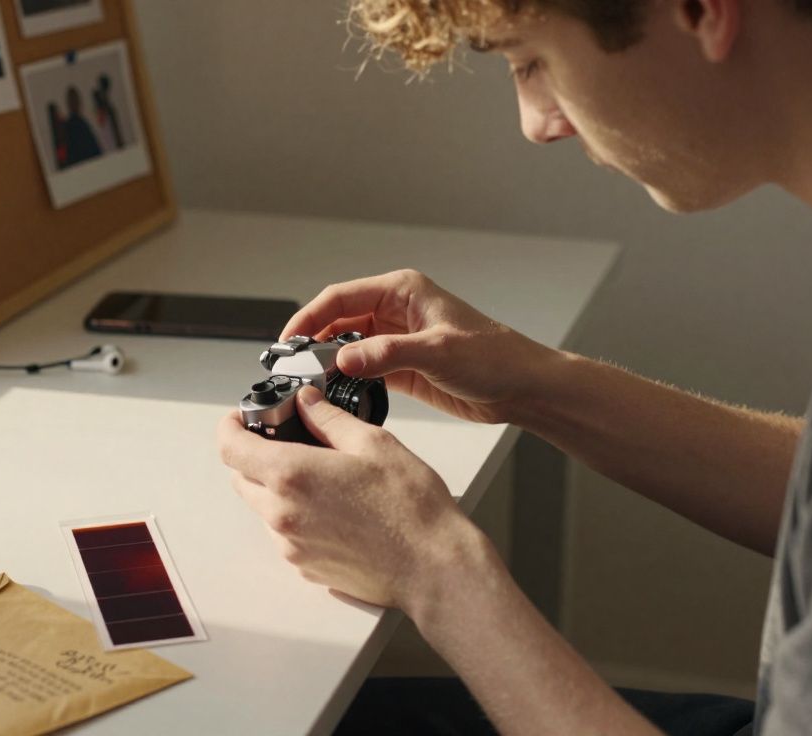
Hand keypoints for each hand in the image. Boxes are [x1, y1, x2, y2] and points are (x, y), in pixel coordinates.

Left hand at [217, 386, 475, 609]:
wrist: (434, 567)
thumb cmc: (411, 509)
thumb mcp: (373, 444)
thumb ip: (329, 419)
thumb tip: (306, 402)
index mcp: (292, 475)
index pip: (230, 447)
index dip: (231, 427)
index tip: (242, 419)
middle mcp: (282, 513)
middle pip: (241, 478)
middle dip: (255, 455)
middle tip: (288, 441)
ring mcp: (291, 545)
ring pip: (263, 508)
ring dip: (277, 488)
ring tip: (322, 479)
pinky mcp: (305, 567)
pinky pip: (285, 535)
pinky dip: (296, 517)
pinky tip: (335, 509)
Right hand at [282, 269, 550, 424]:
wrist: (522, 387)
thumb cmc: (494, 357)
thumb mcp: (438, 352)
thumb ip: (387, 354)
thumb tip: (344, 358)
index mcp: (402, 291)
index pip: (340, 297)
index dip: (309, 317)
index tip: (289, 340)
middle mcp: (396, 311)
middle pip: (338, 320)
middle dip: (313, 340)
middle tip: (292, 366)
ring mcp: (397, 339)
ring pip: (347, 345)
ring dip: (328, 361)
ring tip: (308, 381)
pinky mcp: (401, 366)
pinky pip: (362, 367)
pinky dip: (345, 378)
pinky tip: (333, 391)